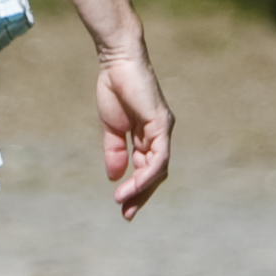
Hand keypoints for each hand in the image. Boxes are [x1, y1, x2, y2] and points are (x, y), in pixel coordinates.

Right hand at [97, 50, 172, 217]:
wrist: (117, 61)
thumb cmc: (115, 87)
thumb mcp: (112, 127)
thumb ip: (114, 151)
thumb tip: (115, 176)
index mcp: (148, 134)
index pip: (147, 167)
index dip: (135, 187)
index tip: (121, 205)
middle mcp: (160, 134)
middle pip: (156, 172)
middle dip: (141, 194)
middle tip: (126, 214)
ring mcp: (163, 129)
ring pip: (159, 168)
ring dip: (142, 188)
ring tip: (124, 202)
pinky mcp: (161, 124)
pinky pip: (158, 156)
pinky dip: (147, 173)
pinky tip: (133, 184)